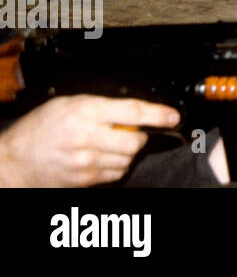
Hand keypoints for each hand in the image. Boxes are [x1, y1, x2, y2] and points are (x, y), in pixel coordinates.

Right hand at [0, 95, 179, 186]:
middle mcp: (87, 137)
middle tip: (131, 133)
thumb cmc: (41, 127)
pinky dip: (117, 166)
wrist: (16, 159)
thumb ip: (102, 105)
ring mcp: (86, 162)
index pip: (133, 112)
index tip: (173, 116)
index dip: (158, 114)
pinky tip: (102, 158)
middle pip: (135, 142)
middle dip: (140, 137)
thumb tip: (135, 109)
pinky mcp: (84, 179)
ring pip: (128, 160)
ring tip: (110, 145)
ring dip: (127, 153)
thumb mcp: (70, 103)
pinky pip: (116, 174)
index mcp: (85, 112)